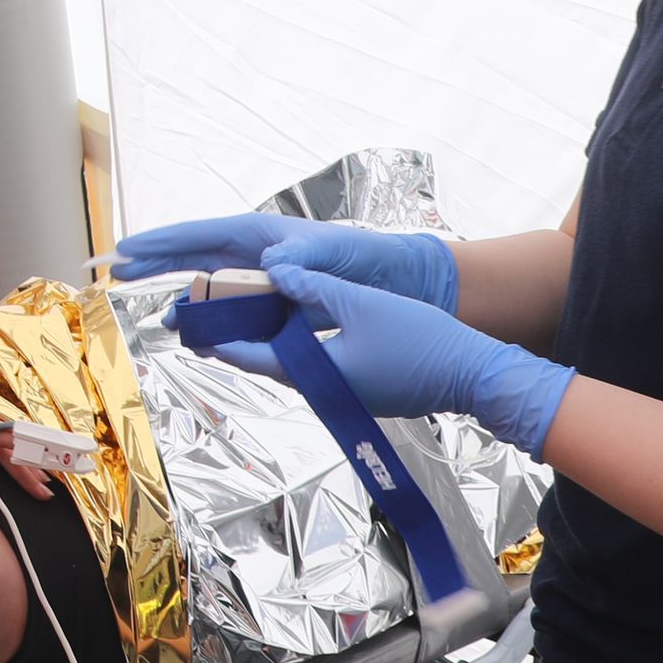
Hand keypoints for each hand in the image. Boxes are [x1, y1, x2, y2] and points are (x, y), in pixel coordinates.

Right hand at [111, 212, 456, 311]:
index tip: (124, 251)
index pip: (198, 235)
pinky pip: (233, 313)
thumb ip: (305, 255)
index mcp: (260, 234)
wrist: (400, 281)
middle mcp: (253, 255)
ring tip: (161, 321)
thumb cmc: (369, 256)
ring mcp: (261, 280)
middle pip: (191, 259)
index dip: (159, 244)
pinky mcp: (273, 304)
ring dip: (183, 303)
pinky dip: (213, 323)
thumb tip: (269, 265)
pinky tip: (199, 336)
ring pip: (209, 289)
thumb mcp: (339, 249)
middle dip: (153, 266)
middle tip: (112, 274)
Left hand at [197, 262, 571, 455]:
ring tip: (244, 311)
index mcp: (313, 372)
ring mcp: (341, 393)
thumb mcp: (359, 301)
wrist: (471, 375)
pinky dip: (297, 344)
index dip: (218, 337)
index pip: (249, 355)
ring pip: (291, 363)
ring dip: (267, 339)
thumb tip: (273, 268)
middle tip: (210, 312)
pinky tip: (293, 322)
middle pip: (266, 361)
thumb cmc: (419, 340)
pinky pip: (317, 366)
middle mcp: (321, 389)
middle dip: (237, 336)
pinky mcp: (359, 389)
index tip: (191, 322)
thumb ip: (313, 285)